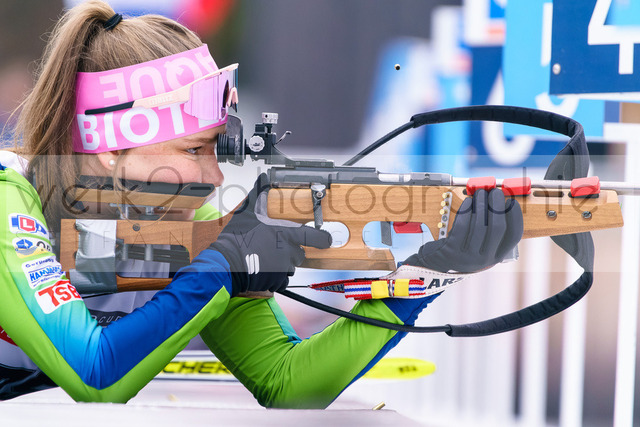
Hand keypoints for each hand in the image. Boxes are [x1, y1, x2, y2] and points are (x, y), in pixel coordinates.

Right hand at [210, 174, 331, 295]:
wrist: (228, 263)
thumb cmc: (238, 239)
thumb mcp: (248, 213)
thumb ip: (259, 197)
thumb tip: (262, 180)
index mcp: (286, 234)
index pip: (315, 237)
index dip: (323, 239)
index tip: (327, 240)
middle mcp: (288, 252)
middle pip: (300, 252)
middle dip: (292, 250)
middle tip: (276, 247)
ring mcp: (284, 268)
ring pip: (291, 266)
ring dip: (283, 263)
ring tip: (267, 258)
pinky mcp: (277, 281)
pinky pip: (282, 279)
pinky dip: (275, 276)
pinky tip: (263, 268)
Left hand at [403, 188, 522, 272]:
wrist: (435, 264)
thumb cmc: (461, 248)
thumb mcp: (480, 245)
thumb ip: (490, 229)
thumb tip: (500, 202)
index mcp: (496, 256)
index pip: (513, 236)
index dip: (515, 217)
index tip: (512, 202)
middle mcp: (485, 259)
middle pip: (498, 228)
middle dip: (497, 207)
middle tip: (495, 192)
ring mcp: (468, 257)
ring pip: (479, 225)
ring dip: (481, 205)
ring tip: (480, 193)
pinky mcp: (451, 251)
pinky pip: (461, 227)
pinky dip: (466, 212)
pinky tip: (467, 202)